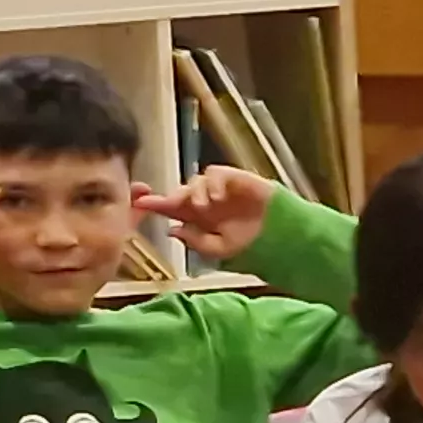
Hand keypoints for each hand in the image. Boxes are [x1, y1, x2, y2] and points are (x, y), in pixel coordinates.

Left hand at [140, 163, 278, 261]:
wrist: (284, 238)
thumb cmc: (255, 245)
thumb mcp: (220, 249)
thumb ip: (197, 240)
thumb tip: (172, 230)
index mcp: (200, 219)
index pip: (172, 209)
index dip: (154, 205)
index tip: (138, 204)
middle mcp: (207, 202)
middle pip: (180, 193)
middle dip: (170, 196)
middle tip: (169, 203)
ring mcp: (221, 190)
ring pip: (196, 181)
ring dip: (194, 192)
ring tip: (202, 207)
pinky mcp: (236, 179)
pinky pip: (217, 173)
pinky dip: (213, 182)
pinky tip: (216, 197)